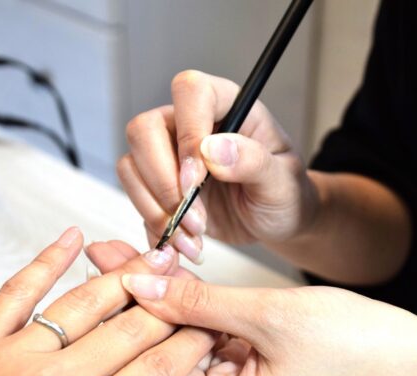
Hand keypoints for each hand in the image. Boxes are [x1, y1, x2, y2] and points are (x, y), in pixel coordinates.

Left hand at [118, 274, 416, 375]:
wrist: (410, 354)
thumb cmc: (354, 343)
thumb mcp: (267, 313)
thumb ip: (199, 299)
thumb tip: (142, 282)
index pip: (158, 360)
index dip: (131, 311)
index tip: (103, 266)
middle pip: (168, 349)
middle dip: (144, 299)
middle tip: (111, 253)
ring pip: (188, 339)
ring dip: (170, 297)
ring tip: (135, 254)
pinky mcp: (252, 370)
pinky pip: (213, 336)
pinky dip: (198, 306)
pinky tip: (174, 274)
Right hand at [119, 70, 319, 262]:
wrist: (274, 222)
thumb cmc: (285, 193)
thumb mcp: (283, 182)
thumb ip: (254, 162)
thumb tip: (213, 150)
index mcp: (226, 105)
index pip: (191, 92)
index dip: (188, 133)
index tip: (198, 178)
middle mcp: (189, 124)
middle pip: (144, 129)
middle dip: (163, 181)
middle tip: (194, 217)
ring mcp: (167, 154)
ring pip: (131, 167)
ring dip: (157, 209)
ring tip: (194, 236)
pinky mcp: (157, 185)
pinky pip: (135, 199)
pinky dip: (155, 226)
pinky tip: (186, 243)